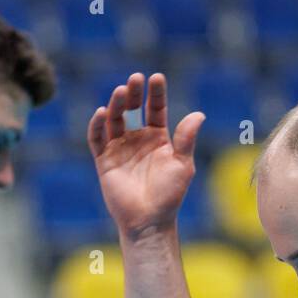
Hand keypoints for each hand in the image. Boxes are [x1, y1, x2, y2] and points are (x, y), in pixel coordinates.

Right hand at [88, 72, 204, 240]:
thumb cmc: (169, 195)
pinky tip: (102, 112)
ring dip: (115, 104)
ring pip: (114, 120)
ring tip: (120, 91)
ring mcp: (120, 149)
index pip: (155, 109)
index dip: (155, 93)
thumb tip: (199, 114)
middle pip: (132, 109)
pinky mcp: (104, 160)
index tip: (156, 77)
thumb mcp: (182, 164)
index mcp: (158, 138)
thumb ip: (187, 139)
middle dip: (133, 93)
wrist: (149, 221)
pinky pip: (97, 139)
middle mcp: (138, 139)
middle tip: (135, 78)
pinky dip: (97, 125)